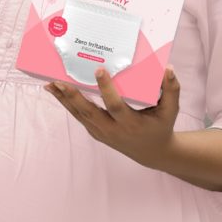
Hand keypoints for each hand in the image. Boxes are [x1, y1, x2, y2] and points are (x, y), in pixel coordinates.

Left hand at [45, 65, 180, 168]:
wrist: (152, 153)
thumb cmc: (161, 126)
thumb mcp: (171, 110)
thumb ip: (171, 89)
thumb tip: (168, 68)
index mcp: (131, 123)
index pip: (115, 105)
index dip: (106, 89)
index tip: (98, 70)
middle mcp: (113, 130)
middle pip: (89, 113)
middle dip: (73, 97)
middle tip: (59, 81)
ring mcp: (102, 133)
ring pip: (79, 115)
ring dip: (64, 100)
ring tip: (50, 84)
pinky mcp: (96, 133)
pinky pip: (79, 117)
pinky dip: (67, 104)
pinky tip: (57, 92)